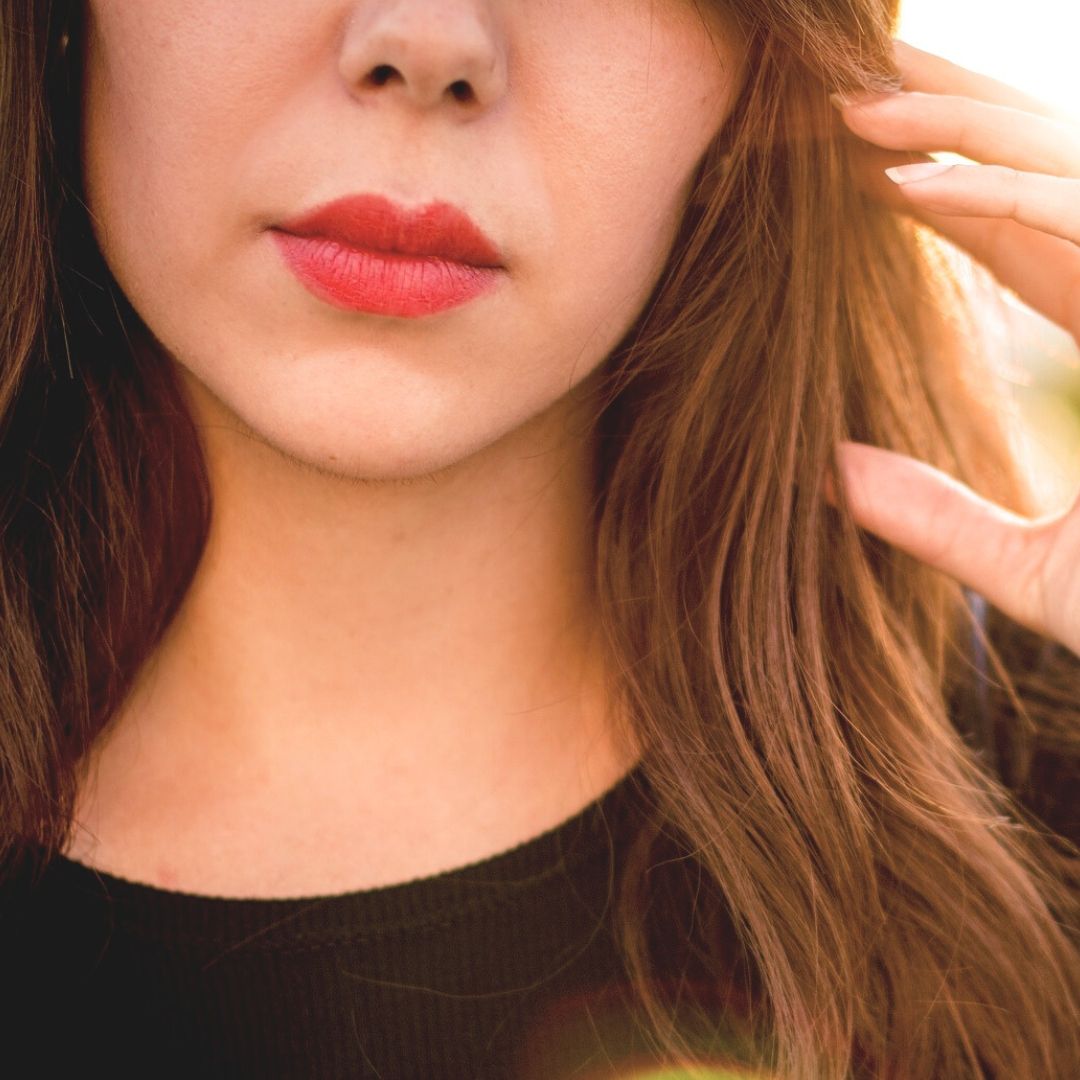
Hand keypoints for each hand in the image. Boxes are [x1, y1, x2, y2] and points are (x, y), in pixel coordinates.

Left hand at [826, 39, 1079, 657]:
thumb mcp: (1028, 571)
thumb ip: (931, 518)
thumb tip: (825, 476)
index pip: (1024, 238)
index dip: (946, 195)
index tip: (860, 173)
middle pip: (1043, 175)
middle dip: (950, 119)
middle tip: (842, 92)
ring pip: (1062, 170)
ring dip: (954, 127)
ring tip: (842, 111)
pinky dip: (998, 198)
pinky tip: (896, 187)